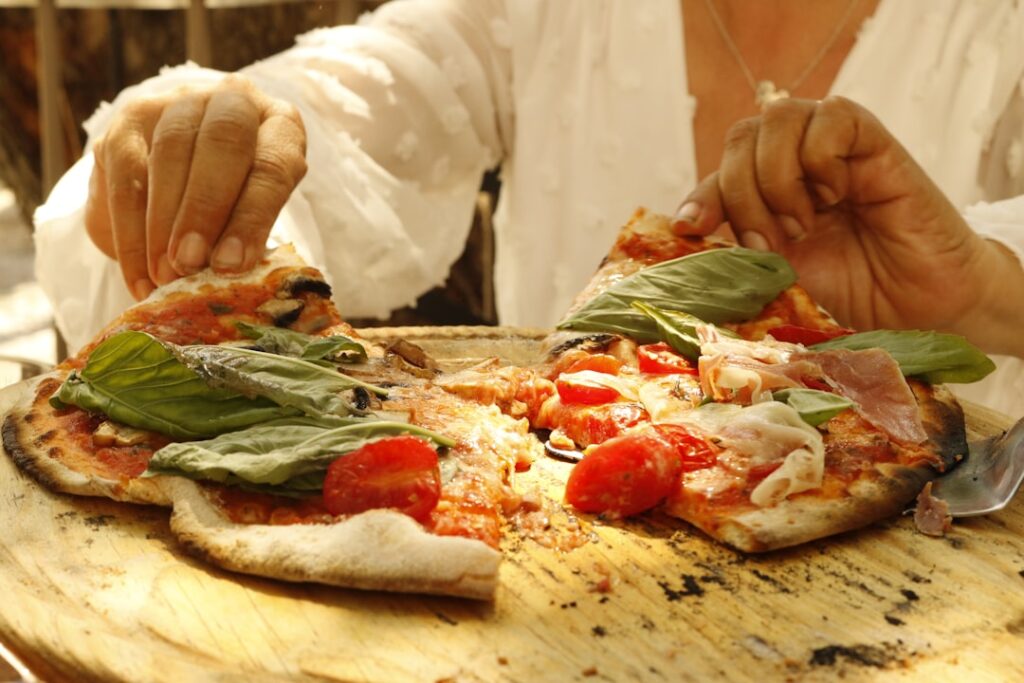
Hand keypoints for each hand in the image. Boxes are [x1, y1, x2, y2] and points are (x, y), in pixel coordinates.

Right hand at [85, 75, 306, 299]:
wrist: (192, 167)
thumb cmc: (241, 199)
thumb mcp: (258, 211)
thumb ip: (248, 233)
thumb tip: (224, 272)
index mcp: (280, 124)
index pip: (273, 164)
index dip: (252, 216)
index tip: (232, 263)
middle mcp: (232, 101)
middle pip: (221, 143)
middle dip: (203, 210)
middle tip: (190, 262)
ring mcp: (178, 103)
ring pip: (169, 153)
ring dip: (162, 224)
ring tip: (163, 275)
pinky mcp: (129, 121)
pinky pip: (125, 175)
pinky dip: (130, 234)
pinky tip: (139, 276)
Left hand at [674, 96, 1023, 352]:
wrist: (916, 307)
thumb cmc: (850, 290)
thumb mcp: (777, 270)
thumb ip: (738, 244)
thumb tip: (683, 230)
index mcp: (768, 189)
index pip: (720, 171)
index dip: (700, 196)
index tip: (689, 230)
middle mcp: (796, 160)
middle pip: (741, 137)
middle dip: (741, 193)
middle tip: (769, 242)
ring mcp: (833, 147)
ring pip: (778, 119)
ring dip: (777, 178)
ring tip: (804, 224)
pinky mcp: (874, 141)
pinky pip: (831, 117)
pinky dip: (820, 159)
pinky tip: (837, 195)